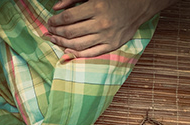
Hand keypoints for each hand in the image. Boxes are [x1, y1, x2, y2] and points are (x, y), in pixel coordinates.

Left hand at [47, 0, 168, 56]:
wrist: (139, 5)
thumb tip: (56, 8)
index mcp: (97, 7)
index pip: (68, 18)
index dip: (56, 21)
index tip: (50, 22)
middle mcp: (101, 23)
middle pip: (71, 32)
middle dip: (56, 33)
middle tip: (49, 32)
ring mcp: (107, 36)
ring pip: (78, 44)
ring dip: (62, 43)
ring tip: (55, 40)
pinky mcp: (112, 45)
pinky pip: (91, 53)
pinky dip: (77, 54)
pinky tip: (67, 50)